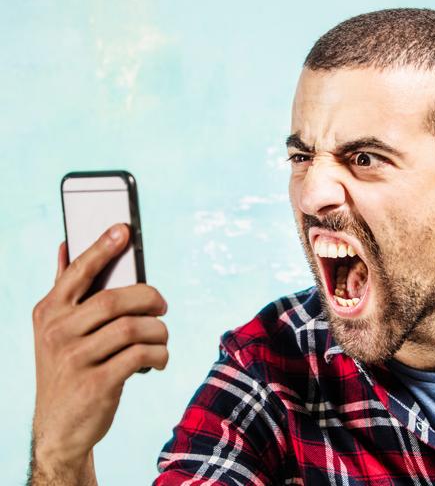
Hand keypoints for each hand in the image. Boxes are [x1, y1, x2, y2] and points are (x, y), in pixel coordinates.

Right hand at [30, 224, 168, 482]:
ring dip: (159, 331)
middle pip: (116, 299)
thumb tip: (65, 244)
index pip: (78, 272)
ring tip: (161, 337)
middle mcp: (58, 332)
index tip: (124, 228)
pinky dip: (159, 354)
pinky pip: (141, 355)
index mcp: (49, 312)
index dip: (102, 248)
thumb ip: (64, 289)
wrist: (59, 428)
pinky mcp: (96, 384)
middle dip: (150, 298)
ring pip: (134, 328)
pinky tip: (158, 359)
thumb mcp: (56, 330)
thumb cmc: (67, 368)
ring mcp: (75, 359)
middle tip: (162, 306)